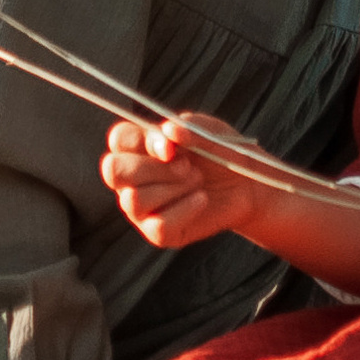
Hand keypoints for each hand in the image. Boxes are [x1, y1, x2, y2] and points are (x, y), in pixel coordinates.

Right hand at [100, 111, 247, 248]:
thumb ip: (187, 127)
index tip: (170, 147)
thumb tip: (167, 131)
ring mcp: (141, 208)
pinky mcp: (157, 232)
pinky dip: (185, 209)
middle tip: (186, 166)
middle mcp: (132, 179)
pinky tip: (201, 199)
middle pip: (114, 171)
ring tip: (198, 181)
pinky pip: (158, 225)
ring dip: (173, 188)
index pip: (118, 139)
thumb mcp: (209, 131)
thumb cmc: (220, 153)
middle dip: (153, 168)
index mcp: (138, 147)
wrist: (245, 184)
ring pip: (134, 200)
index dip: (139, 141)